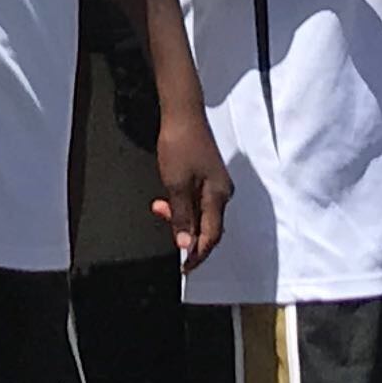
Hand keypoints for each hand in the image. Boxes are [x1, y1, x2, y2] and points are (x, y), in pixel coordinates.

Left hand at [153, 111, 229, 271]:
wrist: (182, 114)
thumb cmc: (180, 144)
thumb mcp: (176, 184)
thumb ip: (182, 217)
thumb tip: (187, 245)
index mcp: (218, 196)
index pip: (211, 236)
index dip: (198, 255)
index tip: (185, 268)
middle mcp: (222, 192)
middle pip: (207, 226)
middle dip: (185, 233)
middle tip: (165, 228)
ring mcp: (216, 184)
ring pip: (200, 213)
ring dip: (180, 216)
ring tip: (159, 206)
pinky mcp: (208, 176)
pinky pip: (198, 201)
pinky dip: (182, 205)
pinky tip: (167, 198)